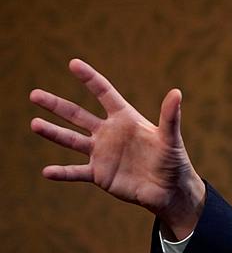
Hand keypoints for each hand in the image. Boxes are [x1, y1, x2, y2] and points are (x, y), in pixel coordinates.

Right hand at [29, 59, 204, 238]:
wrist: (169, 189)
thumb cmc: (173, 160)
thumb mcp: (171, 137)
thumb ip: (170, 116)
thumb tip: (176, 92)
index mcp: (125, 119)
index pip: (104, 93)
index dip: (90, 79)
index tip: (73, 63)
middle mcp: (109, 133)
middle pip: (77, 115)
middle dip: (56, 105)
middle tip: (34, 94)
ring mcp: (101, 153)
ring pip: (71, 140)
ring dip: (52, 132)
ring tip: (34, 123)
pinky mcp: (99, 174)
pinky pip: (76, 172)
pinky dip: (62, 172)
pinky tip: (46, 171)